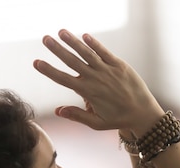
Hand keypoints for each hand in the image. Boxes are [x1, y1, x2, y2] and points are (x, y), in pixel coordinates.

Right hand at [33, 29, 164, 134]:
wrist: (143, 112)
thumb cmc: (119, 119)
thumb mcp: (96, 123)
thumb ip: (76, 115)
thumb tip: (57, 110)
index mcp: (88, 92)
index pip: (63, 79)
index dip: (49, 70)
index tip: (36, 62)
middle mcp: (95, 78)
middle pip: (72, 61)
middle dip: (57, 49)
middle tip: (45, 39)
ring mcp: (107, 70)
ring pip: (87, 53)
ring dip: (73, 42)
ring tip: (61, 32)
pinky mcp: (119, 65)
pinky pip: (104, 52)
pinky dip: (94, 44)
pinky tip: (84, 36)